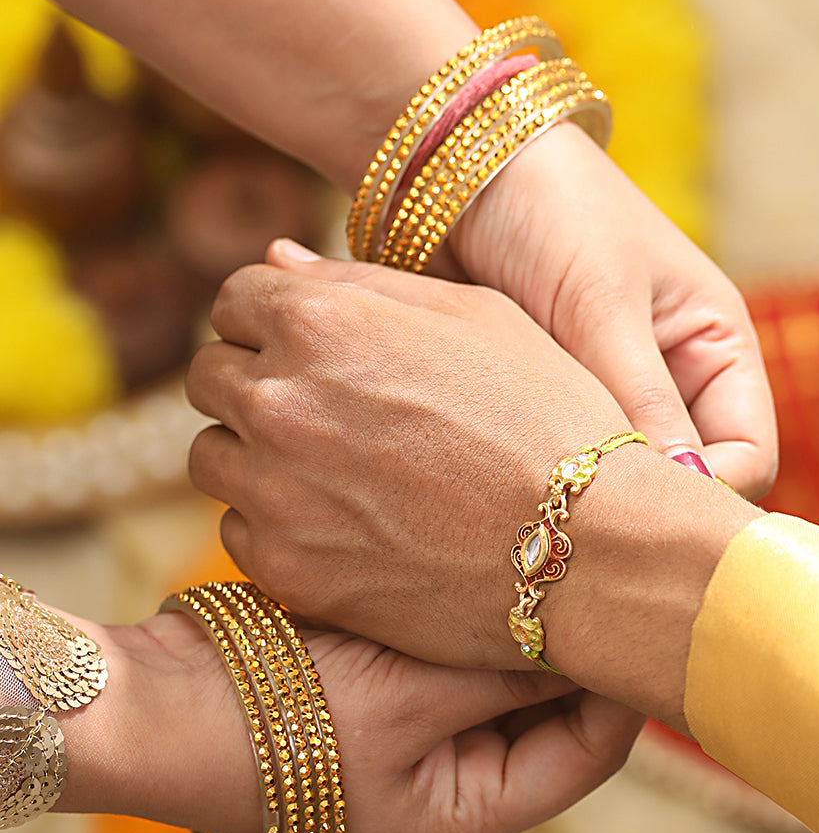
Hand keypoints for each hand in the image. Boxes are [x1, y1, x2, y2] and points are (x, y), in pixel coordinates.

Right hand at [59, 609, 641, 832]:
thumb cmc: (278, 717)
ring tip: (561, 553)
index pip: (588, 754)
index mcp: (470, 813)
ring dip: (523, 625)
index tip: (647, 612)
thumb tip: (596, 638)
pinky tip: (491, 554)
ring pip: (503, 676)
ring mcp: (416, 736)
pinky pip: (453, 651)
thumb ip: (505, 675)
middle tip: (611, 566)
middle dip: (573, 649)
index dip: (624, 688)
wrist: (157, 702)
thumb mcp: (408, 699)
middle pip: (550, 715)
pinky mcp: (384, 689)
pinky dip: (474, 613)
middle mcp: (453, 782)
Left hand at [187, 259, 632, 668]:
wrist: (594, 546)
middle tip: (327, 415)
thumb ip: (362, 285)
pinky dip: (278, 528)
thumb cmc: (552, 416)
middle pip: (211, 378)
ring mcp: (277, 491)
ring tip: (337, 474)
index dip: (273, 321)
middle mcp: (281, 400)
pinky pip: (240, 535)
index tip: (310, 349)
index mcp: (321, 320)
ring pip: (213, 460)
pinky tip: (346, 527)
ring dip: (257, 458)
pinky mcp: (289, 569)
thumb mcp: (476, 316)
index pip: (236, 301)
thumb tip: (278, 262)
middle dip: (256, 385)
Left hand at [351, 122, 778, 498]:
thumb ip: (643, 397)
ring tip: (541, 491)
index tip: (646, 511)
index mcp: (718, 348)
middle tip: (585, 515)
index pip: (749, 458)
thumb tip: (684, 494)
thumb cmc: (553, 210)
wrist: (459, 168)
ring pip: (624, 481)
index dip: (712, 494)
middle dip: (646, 502)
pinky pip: (568, 463)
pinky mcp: (554, 405)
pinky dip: (548, 473)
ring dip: (590, 488)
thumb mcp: (604, 302)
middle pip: (688, 482)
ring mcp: (613, 397)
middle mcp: (677, 382)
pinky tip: (510, 474)